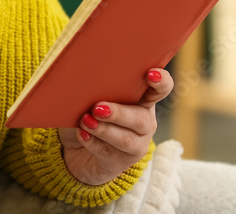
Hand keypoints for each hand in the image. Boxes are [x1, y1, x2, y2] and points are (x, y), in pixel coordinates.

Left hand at [58, 67, 173, 184]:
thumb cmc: (85, 112)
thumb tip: (77, 76)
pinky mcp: (119, 161)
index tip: (150, 74)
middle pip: (140, 118)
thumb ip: (93, 87)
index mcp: (141, 100)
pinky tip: (81, 134)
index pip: (160, 90)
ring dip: (105, 130)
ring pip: (126, 140)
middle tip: (97, 108)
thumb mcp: (90, 96)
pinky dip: (92, 142)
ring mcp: (135, 144)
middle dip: (119, 113)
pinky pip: (107, 152)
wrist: (74, 148)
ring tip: (85, 121)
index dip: (161, 82)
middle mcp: (143, 122)